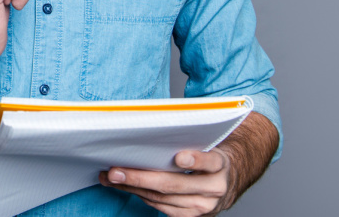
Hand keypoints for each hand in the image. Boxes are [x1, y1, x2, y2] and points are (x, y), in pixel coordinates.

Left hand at [99, 149, 232, 216]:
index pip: (210, 161)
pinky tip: (125, 186)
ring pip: (162, 198)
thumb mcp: (207, 144)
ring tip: (111, 178)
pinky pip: (161, 208)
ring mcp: (203, 206)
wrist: (227, 181)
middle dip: (140, 178)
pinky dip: (141, 196)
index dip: (195, 160)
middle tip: (116, 171)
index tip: (179, 158)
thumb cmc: (208, 157)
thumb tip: (149, 132)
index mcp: (220, 165)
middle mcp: (214, 188)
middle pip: (174, 184)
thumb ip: (188, 139)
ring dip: (133, 188)